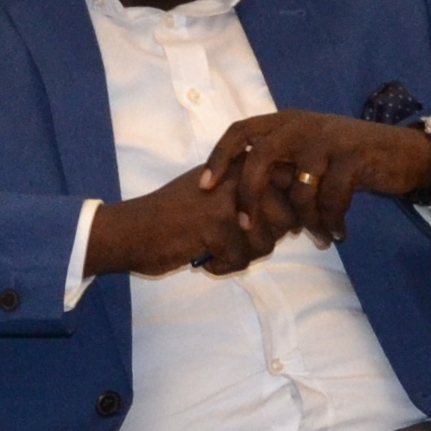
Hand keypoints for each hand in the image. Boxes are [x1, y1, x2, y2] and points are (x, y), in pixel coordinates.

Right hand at [85, 164, 294, 278]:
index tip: (253, 223)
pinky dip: (223, 266)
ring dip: (243, 254)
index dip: (282, 213)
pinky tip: (203, 258)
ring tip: (215, 248)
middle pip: (286, 217)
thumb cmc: (175, 214)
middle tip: (232, 240)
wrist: (132, 230)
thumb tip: (298, 217)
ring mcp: (227, 200)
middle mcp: (237, 176)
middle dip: (265, 238)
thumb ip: (254, 194)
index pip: (290, 187)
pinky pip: (242, 259)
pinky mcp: (216, 226)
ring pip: (267, 241)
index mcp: (240, 164)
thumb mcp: (216, 190)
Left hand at [196, 111, 430, 247]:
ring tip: (315, 236)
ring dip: (305, 219)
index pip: (240, 131)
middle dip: (250, 194)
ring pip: (301, 186)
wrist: (401, 153)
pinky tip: (337, 233)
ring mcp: (329, 138)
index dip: (218, 158)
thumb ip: (278, 168)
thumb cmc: (345, 160)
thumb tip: (242, 203)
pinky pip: (333, 197)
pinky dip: (332, 221)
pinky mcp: (354, 156)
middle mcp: (302, 124)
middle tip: (248, 226)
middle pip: (262, 156)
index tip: (204, 187)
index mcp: (285, 122)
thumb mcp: (307, 155)